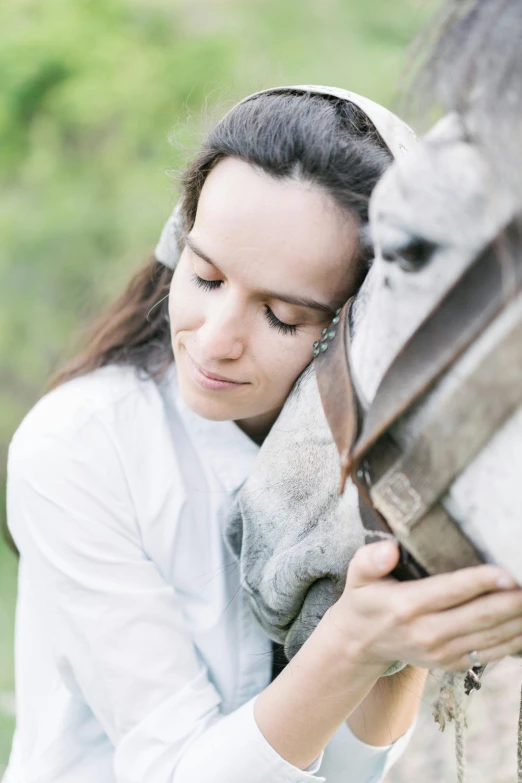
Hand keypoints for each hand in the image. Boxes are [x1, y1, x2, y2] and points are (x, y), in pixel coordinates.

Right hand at [326, 540, 521, 671]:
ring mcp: (441, 652)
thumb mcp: (357, 575)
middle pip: (481, 616)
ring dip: (518, 619)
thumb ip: (370, 558)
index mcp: (406, 606)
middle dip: (513, 601)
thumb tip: (390, 549)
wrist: (359, 644)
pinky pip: (491, 653)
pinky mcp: (451, 663)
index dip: (483, 581)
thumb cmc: (364, 600)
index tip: (509, 572)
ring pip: (492, 636)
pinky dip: (514, 639)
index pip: (452, 591)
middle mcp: (427, 632)